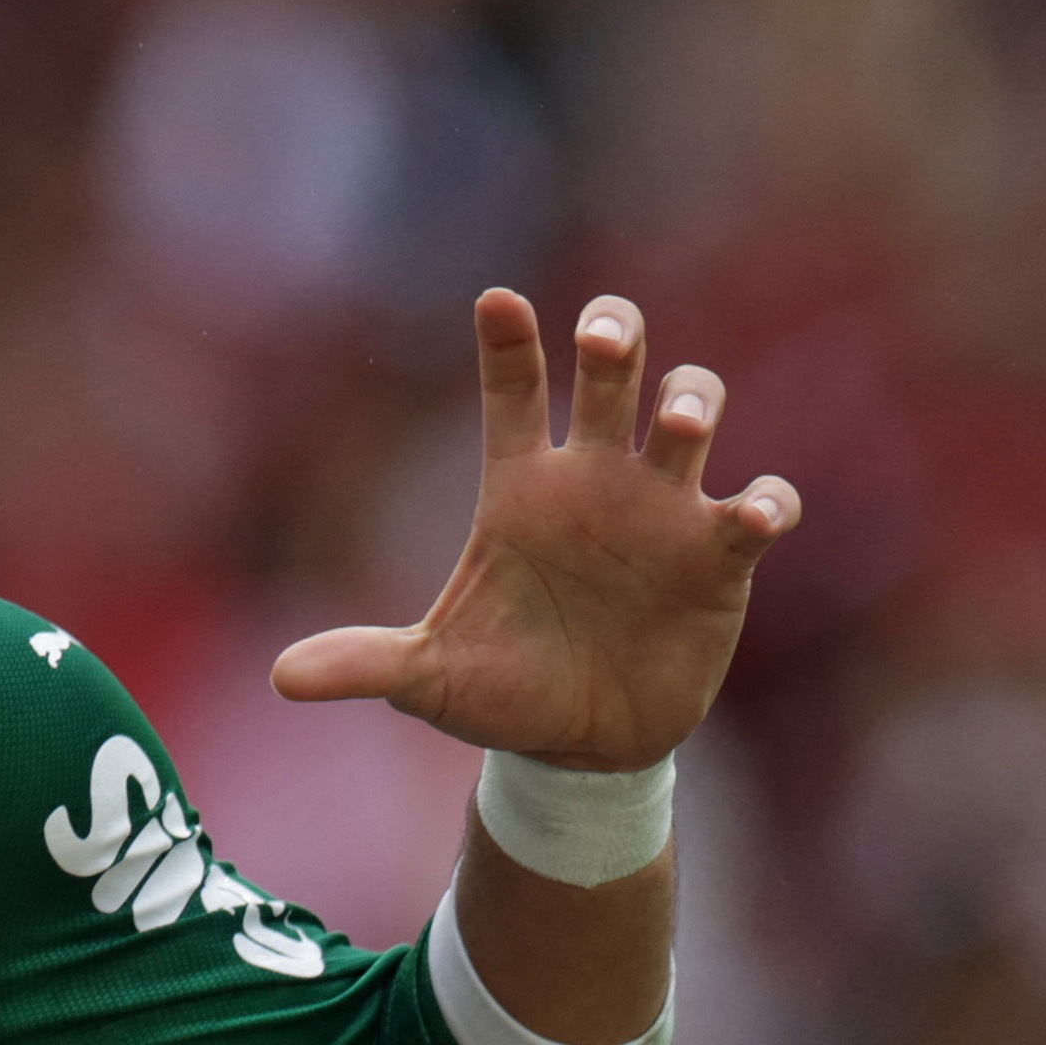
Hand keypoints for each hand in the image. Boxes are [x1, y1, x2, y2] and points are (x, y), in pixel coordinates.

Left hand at [271, 290, 800, 771]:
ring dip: (691, 404)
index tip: (497, 299)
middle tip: (603, 337)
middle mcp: (594, 479)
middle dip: (614, 340)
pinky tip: (754, 513)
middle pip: (610, 375)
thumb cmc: (502, 689)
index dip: (508, 342)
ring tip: (677, 422)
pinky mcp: (717, 559)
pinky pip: (753, 511)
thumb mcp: (431, 678)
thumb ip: (366, 663)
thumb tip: (281, 678)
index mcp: (520, 488)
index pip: (511, 392)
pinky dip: (764, 504)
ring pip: (690, 414)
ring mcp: (662, 511)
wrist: (581, 744)